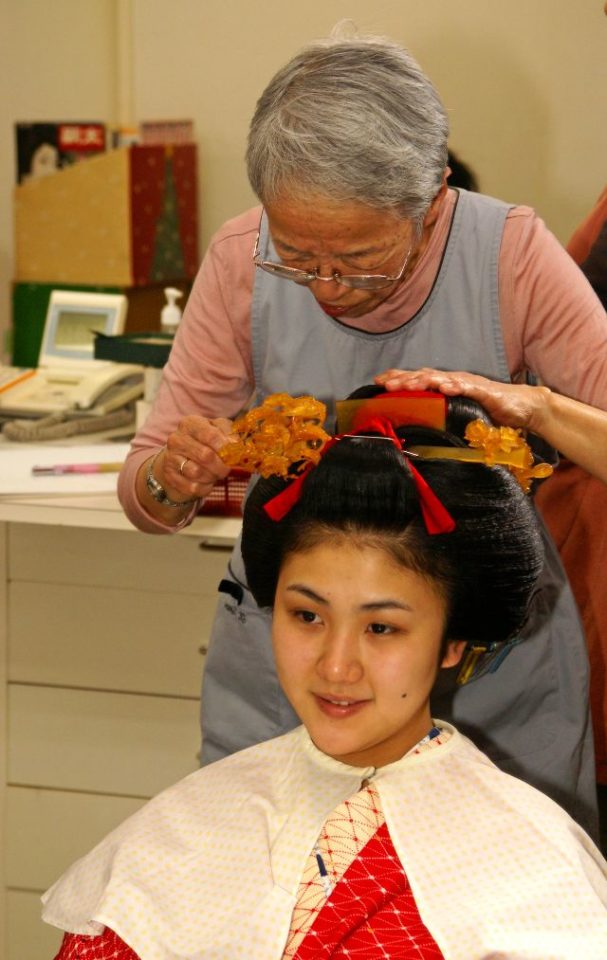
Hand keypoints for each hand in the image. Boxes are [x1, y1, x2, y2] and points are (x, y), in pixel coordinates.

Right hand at [151, 415, 235, 503]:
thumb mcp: (218, 430)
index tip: (234, 453)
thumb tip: (235, 444)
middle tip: (227, 468)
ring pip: (197, 473)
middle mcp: (176, 439)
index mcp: (190, 424)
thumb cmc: (204, 442)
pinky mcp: (170, 476)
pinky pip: (192, 487)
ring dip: (212, 476)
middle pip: (205, 456)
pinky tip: (206, 482)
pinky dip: (204, 487)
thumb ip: (229, 434)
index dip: (224, 447)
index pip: (210, 435)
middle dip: (221, 465)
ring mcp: (170, 458)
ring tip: (215, 474)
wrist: (180, 458)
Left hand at [374, 368, 550, 431]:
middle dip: (403, 380)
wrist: (523, 407)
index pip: (418, 379)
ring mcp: (469, 384)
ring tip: (407, 385)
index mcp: (447, 385)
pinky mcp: (484, 391)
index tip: (377, 382)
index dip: (399, 378)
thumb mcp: (460, 414)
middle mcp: (454, 380)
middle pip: (424, 377)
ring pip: (441, 379)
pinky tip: (445, 387)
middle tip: (384, 384)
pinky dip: (455, 385)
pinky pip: (468, 387)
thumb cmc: (491, 411)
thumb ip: (443, 417)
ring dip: (423, 381)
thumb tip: (419, 431)